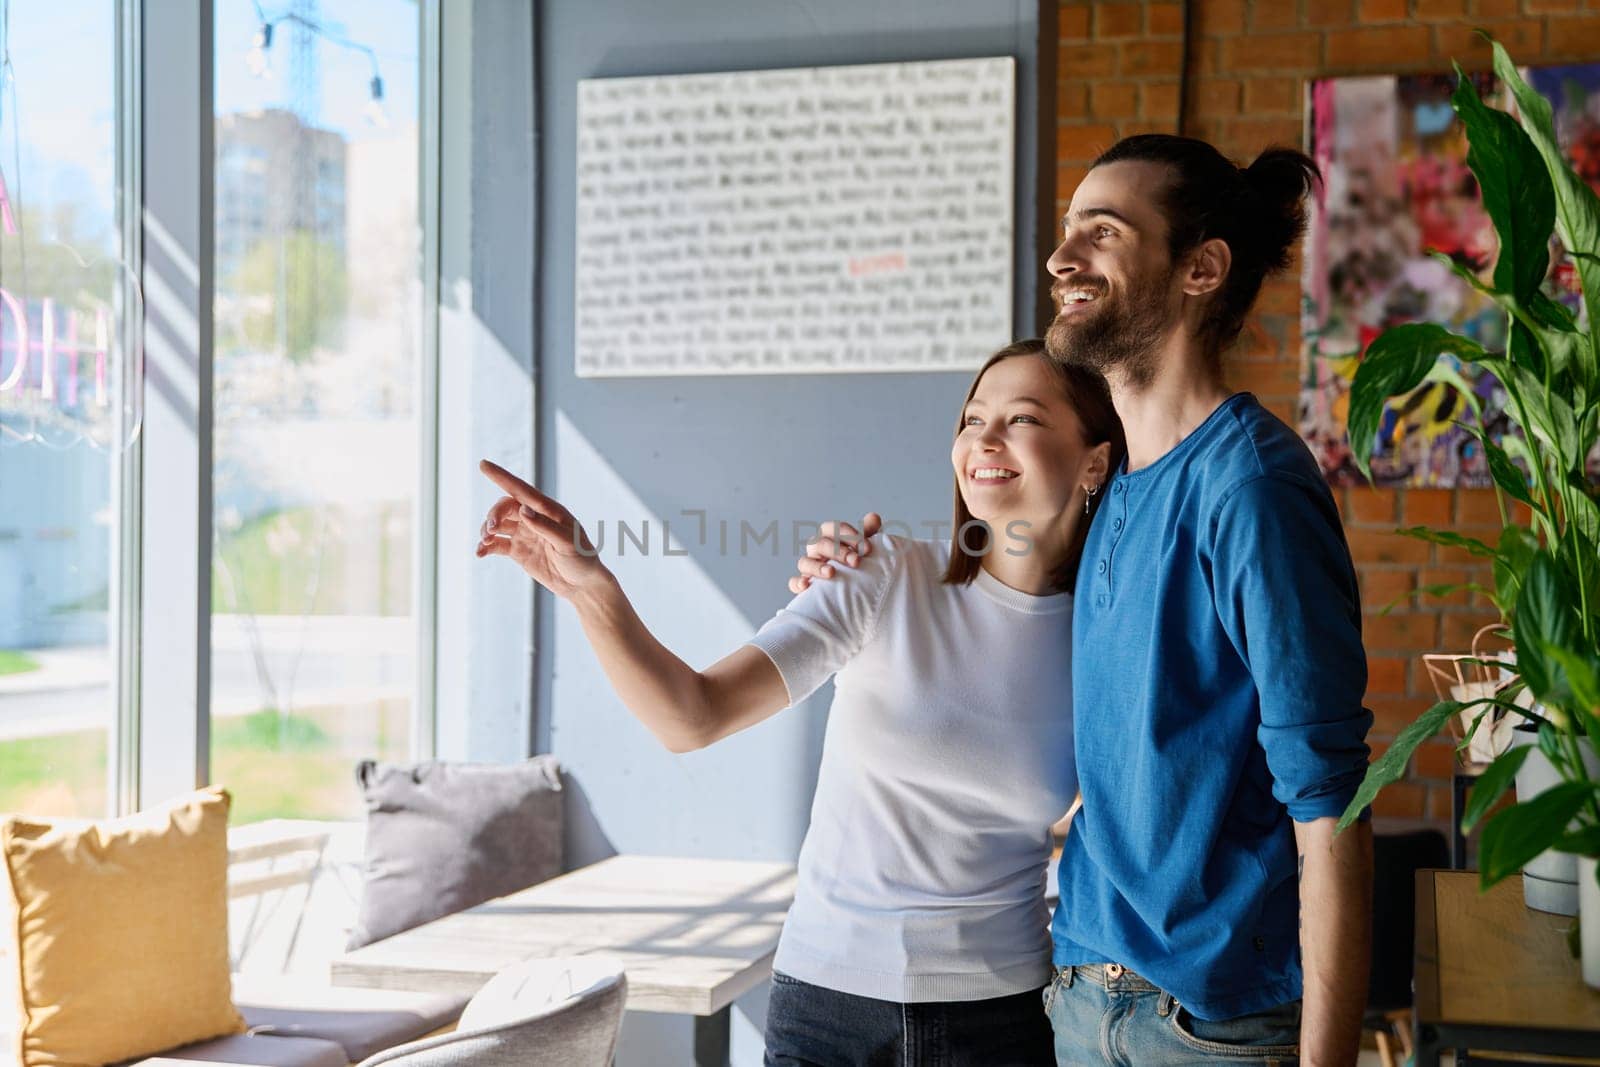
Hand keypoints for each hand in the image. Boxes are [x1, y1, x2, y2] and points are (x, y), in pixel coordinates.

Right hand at [475, 460, 612, 600]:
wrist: (583, 585)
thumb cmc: (582, 559)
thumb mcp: (568, 543)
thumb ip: (545, 527)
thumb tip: (523, 510)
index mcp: (549, 510)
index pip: (522, 490)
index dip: (502, 477)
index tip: (483, 464)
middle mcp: (535, 518)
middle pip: (506, 507)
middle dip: (494, 514)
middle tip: (491, 529)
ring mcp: (525, 534)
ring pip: (499, 524)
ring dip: (487, 529)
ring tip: (485, 540)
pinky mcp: (519, 551)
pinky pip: (497, 544)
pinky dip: (486, 547)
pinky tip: (480, 553)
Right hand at [787, 512, 881, 594]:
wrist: (854, 588)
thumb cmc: (857, 561)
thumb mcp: (863, 548)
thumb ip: (868, 533)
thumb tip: (874, 517)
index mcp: (830, 537)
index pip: (834, 529)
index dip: (850, 536)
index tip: (867, 548)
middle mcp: (816, 550)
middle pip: (820, 544)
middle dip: (838, 552)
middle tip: (856, 561)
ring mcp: (808, 567)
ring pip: (805, 562)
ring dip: (818, 566)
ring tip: (832, 572)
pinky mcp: (803, 584)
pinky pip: (794, 583)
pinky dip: (798, 583)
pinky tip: (806, 586)